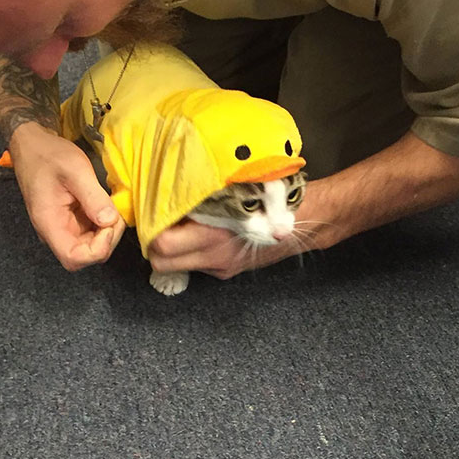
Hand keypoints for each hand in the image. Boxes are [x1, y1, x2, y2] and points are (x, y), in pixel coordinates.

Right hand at [9, 123, 124, 270]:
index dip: (96, 250)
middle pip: (85, 256)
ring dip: (107, 232)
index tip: (108, 225)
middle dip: (107, 240)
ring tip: (111, 207)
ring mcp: (63, 228)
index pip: (73, 258)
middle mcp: (54, 232)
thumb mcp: (75, 169)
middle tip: (115, 213)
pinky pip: (91, 233)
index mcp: (49, 224)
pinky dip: (104, 224)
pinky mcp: (71, 222)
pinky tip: (106, 206)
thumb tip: (110, 221)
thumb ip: (93, 197)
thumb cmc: (48, 154)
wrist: (32, 145)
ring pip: (91, 246)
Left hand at [147, 185, 332, 279]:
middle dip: (154, 246)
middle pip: (161, 263)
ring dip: (172, 250)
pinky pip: (197, 265)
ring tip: (180, 227)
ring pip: (177, 266)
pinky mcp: (227, 272)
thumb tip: (174, 186)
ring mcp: (220, 268)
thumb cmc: (274, 198)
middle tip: (159, 223)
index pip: (161, 244)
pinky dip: (192, 252)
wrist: (306, 223)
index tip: (153, 211)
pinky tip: (204, 234)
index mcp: (214, 235)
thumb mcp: (238, 189)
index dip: (151, 228)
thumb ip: (205, 194)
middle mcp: (213, 257)